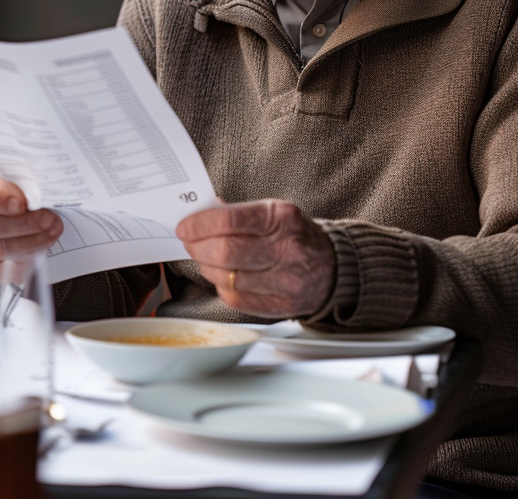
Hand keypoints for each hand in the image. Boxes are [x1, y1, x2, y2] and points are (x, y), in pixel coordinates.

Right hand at [0, 178, 62, 283]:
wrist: (11, 217)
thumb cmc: (15, 197)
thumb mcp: (16, 184)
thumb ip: (22, 187)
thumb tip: (38, 199)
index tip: (24, 202)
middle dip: (23, 223)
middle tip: (48, 219)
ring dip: (30, 242)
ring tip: (51, 233)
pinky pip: (0, 272)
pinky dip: (21, 263)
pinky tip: (36, 253)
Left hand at [175, 200, 335, 317]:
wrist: (333, 267)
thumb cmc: (295, 235)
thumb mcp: (273, 212)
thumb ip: (237, 213)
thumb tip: (201, 214)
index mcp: (282, 218)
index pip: (230, 220)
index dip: (200, 224)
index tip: (184, 227)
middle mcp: (286, 249)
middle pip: (226, 253)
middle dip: (197, 247)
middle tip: (189, 242)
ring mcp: (286, 281)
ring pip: (228, 278)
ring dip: (206, 267)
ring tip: (205, 257)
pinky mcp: (281, 306)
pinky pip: (236, 299)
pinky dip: (222, 286)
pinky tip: (223, 275)